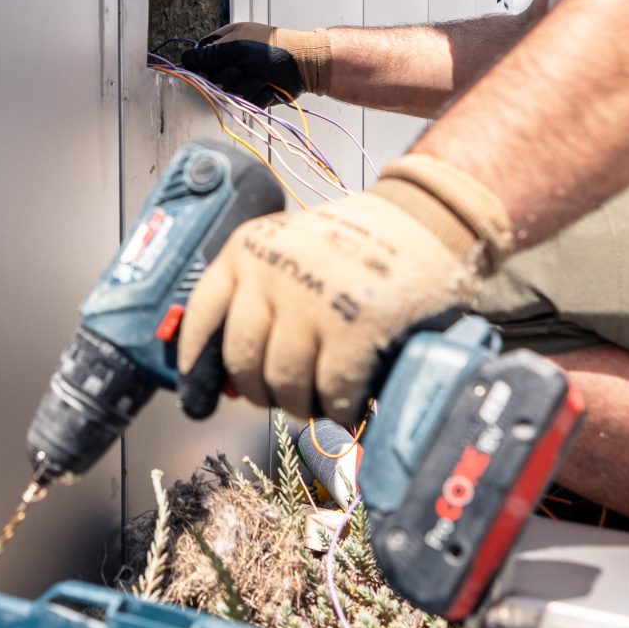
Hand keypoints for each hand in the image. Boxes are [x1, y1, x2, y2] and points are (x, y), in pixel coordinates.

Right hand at [175, 23, 331, 102]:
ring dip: (245, 86)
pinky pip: (247, 103)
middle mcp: (232, 62)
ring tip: (260, 76)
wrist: (304, 63)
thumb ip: (209, 55)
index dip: (200, 67)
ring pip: (230, 94)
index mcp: (225, 43)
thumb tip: (184, 59)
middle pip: (213, 79)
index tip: (204, 71)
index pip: (200, 57)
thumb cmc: (271, 47)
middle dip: (227, 77)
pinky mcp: (256, 95)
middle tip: (242, 68)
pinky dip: (258, 94)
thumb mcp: (237, 46)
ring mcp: (244, 79)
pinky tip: (269, 86)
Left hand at [175, 156, 517, 424]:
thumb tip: (230, 374)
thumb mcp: (293, 251)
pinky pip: (332, 391)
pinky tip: (348, 406)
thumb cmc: (361, 244)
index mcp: (249, 249)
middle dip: (259, 391)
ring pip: (284, 382)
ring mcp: (313, 299)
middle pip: (242, 360)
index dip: (197, 365)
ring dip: (301, 404)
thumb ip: (260, 295)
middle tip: (282, 396)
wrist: (431, 219)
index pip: (201, 317)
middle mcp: (273, 271)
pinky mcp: (356, 326)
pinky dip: (339, 408)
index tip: (200, 397)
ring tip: (319, 401)